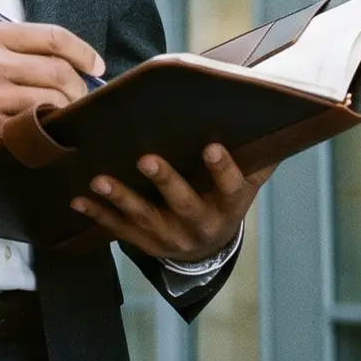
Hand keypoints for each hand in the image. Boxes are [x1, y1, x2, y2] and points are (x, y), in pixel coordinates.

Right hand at [0, 22, 102, 168]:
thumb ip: (18, 50)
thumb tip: (72, 63)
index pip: (53, 37)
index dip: (83, 52)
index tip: (95, 65)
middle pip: (58, 72)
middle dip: (79, 88)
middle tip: (82, 98)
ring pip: (52, 102)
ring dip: (67, 111)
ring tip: (64, 116)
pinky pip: (35, 128)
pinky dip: (48, 130)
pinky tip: (47, 132)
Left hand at [69, 144, 273, 265]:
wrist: (209, 248)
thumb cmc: (225, 197)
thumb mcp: (248, 180)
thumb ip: (258, 152)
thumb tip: (282, 112)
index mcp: (229, 205)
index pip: (231, 187)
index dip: (222, 168)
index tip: (211, 146)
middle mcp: (201, 224)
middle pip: (184, 203)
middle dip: (165, 181)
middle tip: (146, 158)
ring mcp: (172, 237)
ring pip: (146, 218)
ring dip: (121, 198)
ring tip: (100, 179)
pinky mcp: (146, 243)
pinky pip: (120, 230)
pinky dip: (98, 214)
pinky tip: (79, 198)